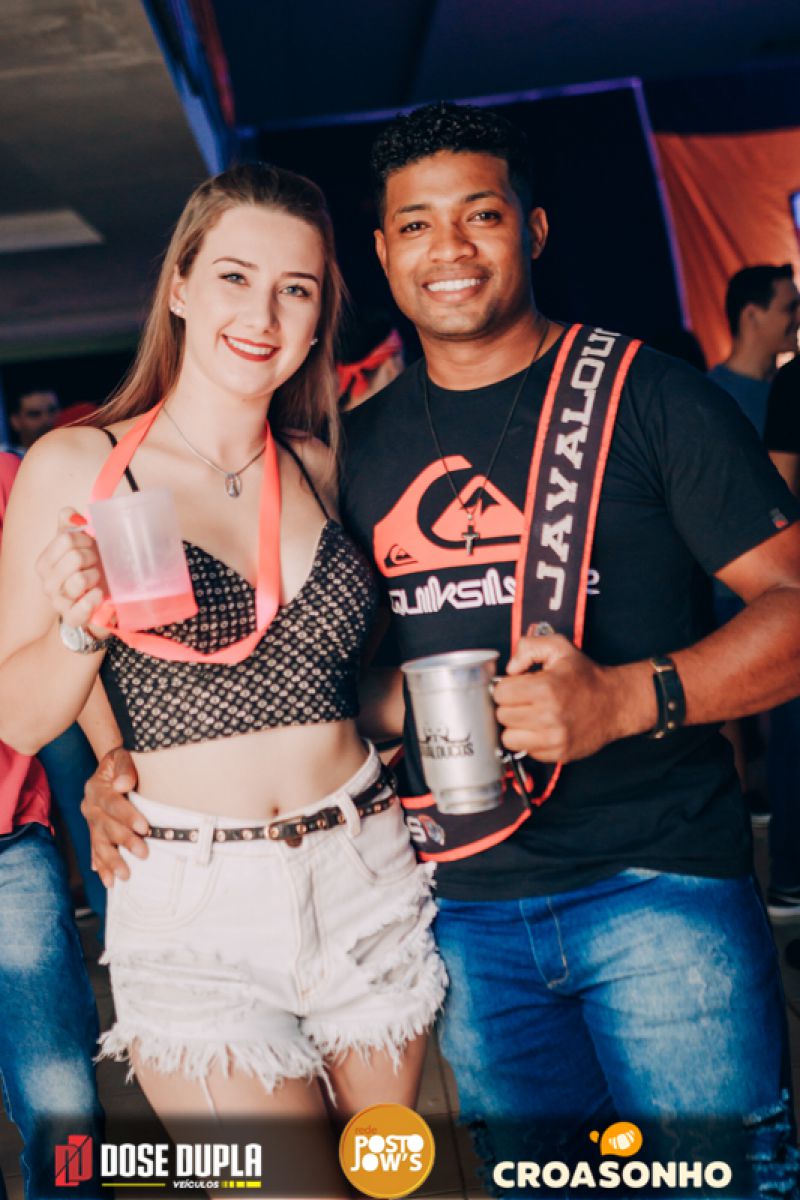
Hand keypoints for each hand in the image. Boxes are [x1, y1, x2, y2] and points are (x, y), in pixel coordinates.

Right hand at [36, 508, 108, 633]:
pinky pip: (80, 609)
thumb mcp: (78, 542)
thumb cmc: (87, 567)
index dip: (85, 539)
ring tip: (97, 578)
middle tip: (96, 563)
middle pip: (74, 557)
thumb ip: (70, 522)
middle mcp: (47, 583)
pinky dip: (93, 599)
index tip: (91, 545)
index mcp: (45, 562)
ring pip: (78, 580)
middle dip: (92, 557)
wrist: (95, 598)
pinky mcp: (72, 618)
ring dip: (95, 576)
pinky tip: (99, 593)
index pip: (66, 539)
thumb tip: (72, 515)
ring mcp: (59, 602)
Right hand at [81, 747, 146, 885]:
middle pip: (106, 826)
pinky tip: (108, 879)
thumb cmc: (121, 762)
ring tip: (124, 876)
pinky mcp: (95, 832)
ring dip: (111, 861)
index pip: (111, 802)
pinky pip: (96, 850)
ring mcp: (91, 821)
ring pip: (99, 843)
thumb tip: (123, 784)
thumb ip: (124, 767)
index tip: (144, 827)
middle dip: (124, 841)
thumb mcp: (121, 756)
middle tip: (143, 853)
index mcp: (96, 788)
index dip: (127, 815)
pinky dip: (101, 866)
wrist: (110, 768)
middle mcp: (90, 807)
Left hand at [492, 627, 653, 762]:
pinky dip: (531, 740)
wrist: (616, 702)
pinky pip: (527, 750)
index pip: (500, 693)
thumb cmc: (586, 676)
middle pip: (502, 716)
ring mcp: (554, 738)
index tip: (518, 686)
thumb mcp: (559, 647)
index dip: (507, 687)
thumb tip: (510, 669)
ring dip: (516, 726)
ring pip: (509, 738)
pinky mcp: (559, 753)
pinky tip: (544, 728)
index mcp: (545, 688)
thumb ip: (528, 647)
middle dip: (510, 705)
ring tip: (531, 715)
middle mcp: (548, 716)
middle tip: (526, 700)